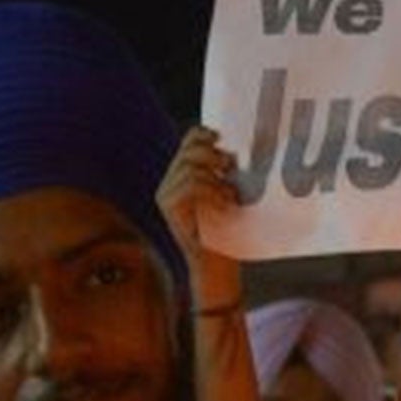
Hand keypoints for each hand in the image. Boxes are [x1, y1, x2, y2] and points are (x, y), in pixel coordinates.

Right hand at [156, 125, 243, 309]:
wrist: (218, 267)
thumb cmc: (228, 234)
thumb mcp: (230, 197)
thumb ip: (226, 175)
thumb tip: (234, 154)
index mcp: (183, 176)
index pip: (188, 141)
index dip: (203, 134)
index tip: (222, 138)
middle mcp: (170, 184)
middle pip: (188, 150)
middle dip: (211, 154)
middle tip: (229, 168)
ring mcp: (166, 196)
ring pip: (189, 167)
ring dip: (214, 177)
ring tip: (230, 195)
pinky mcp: (168, 208)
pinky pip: (190, 185)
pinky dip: (211, 191)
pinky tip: (224, 204)